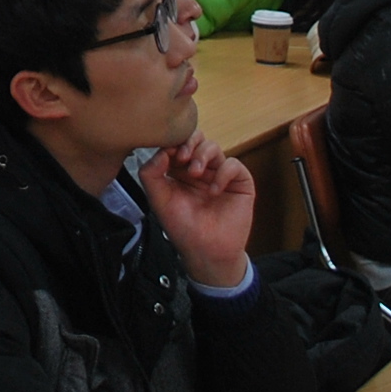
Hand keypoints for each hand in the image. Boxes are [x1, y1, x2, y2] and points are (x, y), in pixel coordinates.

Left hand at [141, 136, 254, 288]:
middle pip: (196, 139)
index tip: (168, 153)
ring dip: (202, 155)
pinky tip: (214, 190)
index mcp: (180, 171)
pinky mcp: (239, 182)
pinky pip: (233, 164)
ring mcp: (220, 174)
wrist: (206, 252)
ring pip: (213, 147)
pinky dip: (223, 173)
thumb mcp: (159, 201)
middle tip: (181, 156)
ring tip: (196, 173)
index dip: (172, 143)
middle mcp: (201, 169)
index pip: (177, 144)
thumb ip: (151, 174)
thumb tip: (159, 151)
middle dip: (188, 143)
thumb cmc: (183, 228)